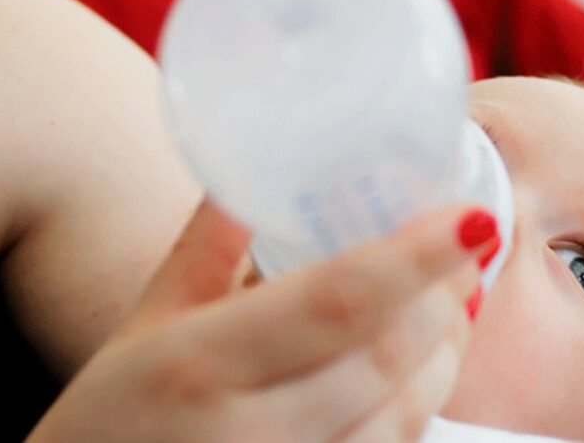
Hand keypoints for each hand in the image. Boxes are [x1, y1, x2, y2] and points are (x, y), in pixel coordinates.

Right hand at [28, 200, 494, 441]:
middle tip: (466, 246)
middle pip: (388, 353)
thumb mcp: (146, 321)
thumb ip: (206, 243)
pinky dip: (423, 399)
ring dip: (447, 349)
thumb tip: (255, 167)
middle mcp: (250, 429)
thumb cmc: (109, 416)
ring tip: (454, 298)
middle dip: (445, 295)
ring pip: (406, 411)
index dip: (417, 256)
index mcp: (200, 363)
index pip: (338, 299)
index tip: (473, 218)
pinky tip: (426, 363)